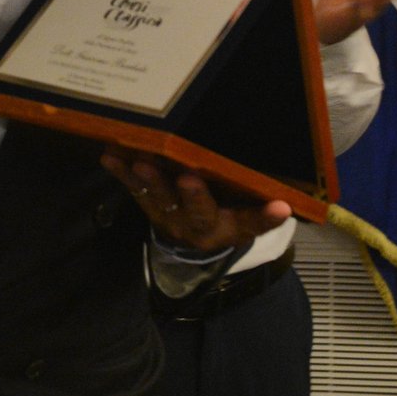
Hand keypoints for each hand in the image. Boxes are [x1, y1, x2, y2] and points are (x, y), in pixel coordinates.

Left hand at [100, 148, 288, 252]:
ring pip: (158, 199)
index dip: (261, 217)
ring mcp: (167, 214)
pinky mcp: (146, 203)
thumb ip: (261, 213)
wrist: (191, 239)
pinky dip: (121, 173)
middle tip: (187, 178)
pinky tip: (110, 156)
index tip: (279, 208)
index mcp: (225, 228)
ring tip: (141, 163)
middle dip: (191, 195)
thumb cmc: (224, 217)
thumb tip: (285, 205)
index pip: (246, 223)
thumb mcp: (245, 220)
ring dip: (149, 181)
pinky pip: (132, 189)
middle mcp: (194, 224)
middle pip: (194, 211)